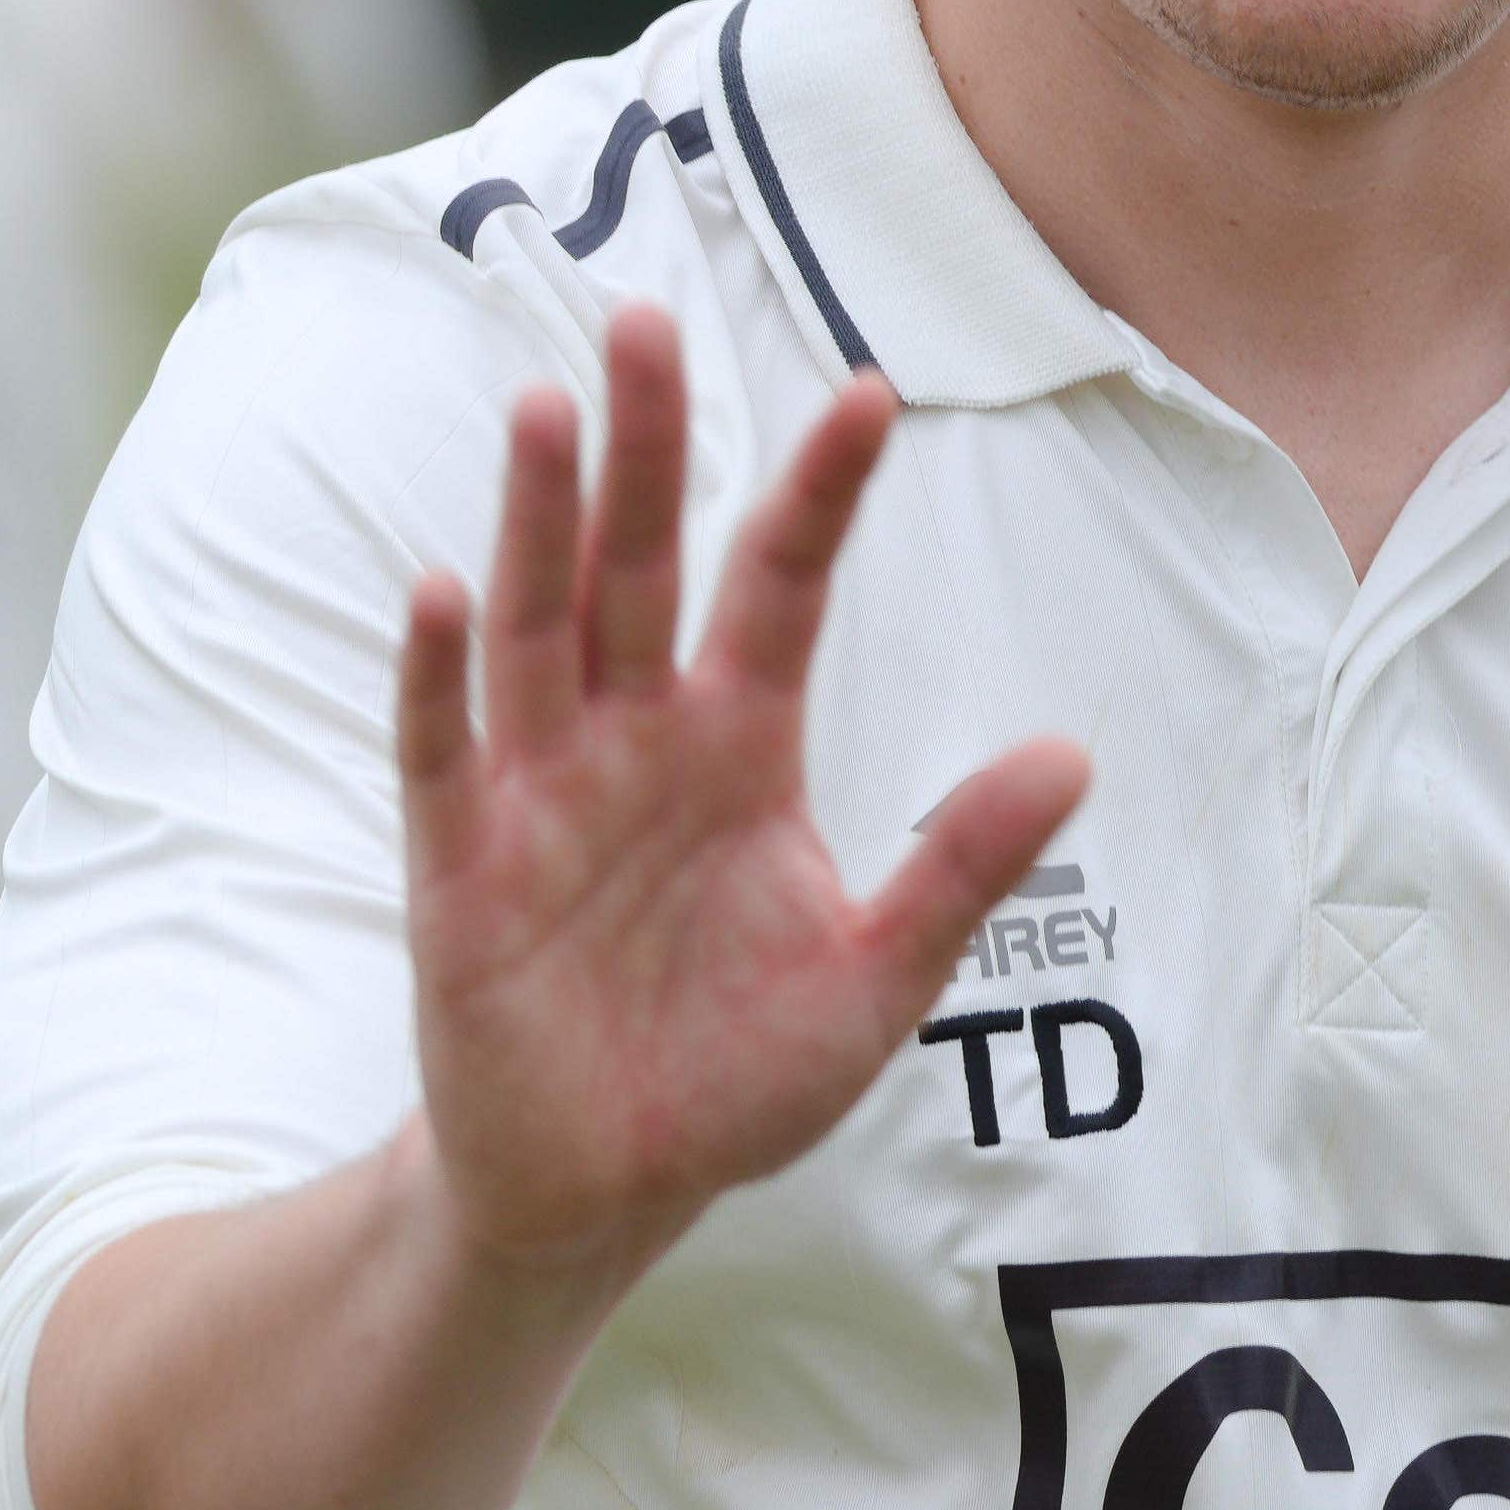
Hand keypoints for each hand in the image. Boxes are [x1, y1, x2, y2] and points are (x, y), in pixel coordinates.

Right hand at [399, 306, 1084, 1277]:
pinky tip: (439, 590)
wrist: (606, 1192)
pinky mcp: (459, 868)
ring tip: (550, 410)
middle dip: (644, 446)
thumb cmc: (733, 1073)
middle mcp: (634, 740)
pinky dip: (436, 676)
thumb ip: (961, 868)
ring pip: (537, 627)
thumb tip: (1072, 753)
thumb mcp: (875, 980)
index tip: (869, 392)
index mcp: (739, 744)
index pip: (779, 586)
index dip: (818, 493)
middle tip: (645, 317)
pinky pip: (443, 753)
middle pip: (637, 565)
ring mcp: (538, 794)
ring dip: (538, 522)